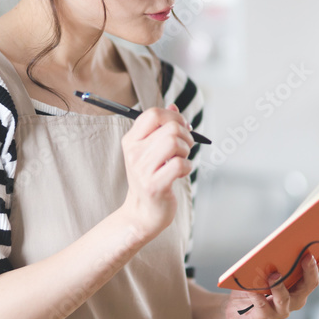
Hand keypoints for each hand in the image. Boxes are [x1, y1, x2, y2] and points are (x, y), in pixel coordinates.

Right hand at [120, 103, 193, 237]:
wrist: (142, 213)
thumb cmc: (150, 179)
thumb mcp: (150, 150)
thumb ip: (161, 127)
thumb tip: (173, 105)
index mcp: (131, 140)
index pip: (153, 114)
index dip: (174, 116)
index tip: (182, 127)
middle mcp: (134, 153)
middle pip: (170, 128)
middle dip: (186, 136)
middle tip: (185, 148)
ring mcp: (142, 169)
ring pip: (175, 143)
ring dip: (186, 151)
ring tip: (181, 160)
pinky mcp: (155, 185)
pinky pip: (180, 164)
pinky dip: (187, 167)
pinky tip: (180, 173)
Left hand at [224, 236, 318, 318]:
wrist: (233, 310)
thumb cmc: (252, 286)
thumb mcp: (265, 268)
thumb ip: (276, 258)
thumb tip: (281, 240)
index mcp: (301, 282)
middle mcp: (297, 296)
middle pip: (310, 283)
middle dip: (310, 269)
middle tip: (306, 256)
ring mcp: (283, 308)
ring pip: (287, 297)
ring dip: (279, 285)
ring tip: (273, 275)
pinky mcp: (266, 316)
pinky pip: (263, 305)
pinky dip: (257, 296)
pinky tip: (252, 290)